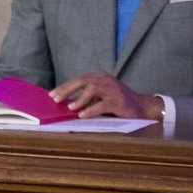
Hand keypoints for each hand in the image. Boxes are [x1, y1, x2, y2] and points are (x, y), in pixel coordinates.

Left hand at [50, 72, 164, 119]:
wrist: (141, 106)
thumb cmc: (117, 102)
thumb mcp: (100, 97)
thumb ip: (86, 97)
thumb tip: (65, 103)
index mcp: (100, 77)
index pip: (79, 79)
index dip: (64, 86)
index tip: (51, 94)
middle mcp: (106, 80)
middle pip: (83, 81)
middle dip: (67, 90)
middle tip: (55, 99)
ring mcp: (113, 90)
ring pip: (92, 89)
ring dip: (79, 99)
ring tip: (70, 108)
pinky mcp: (118, 101)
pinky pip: (102, 104)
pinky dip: (91, 110)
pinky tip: (82, 115)